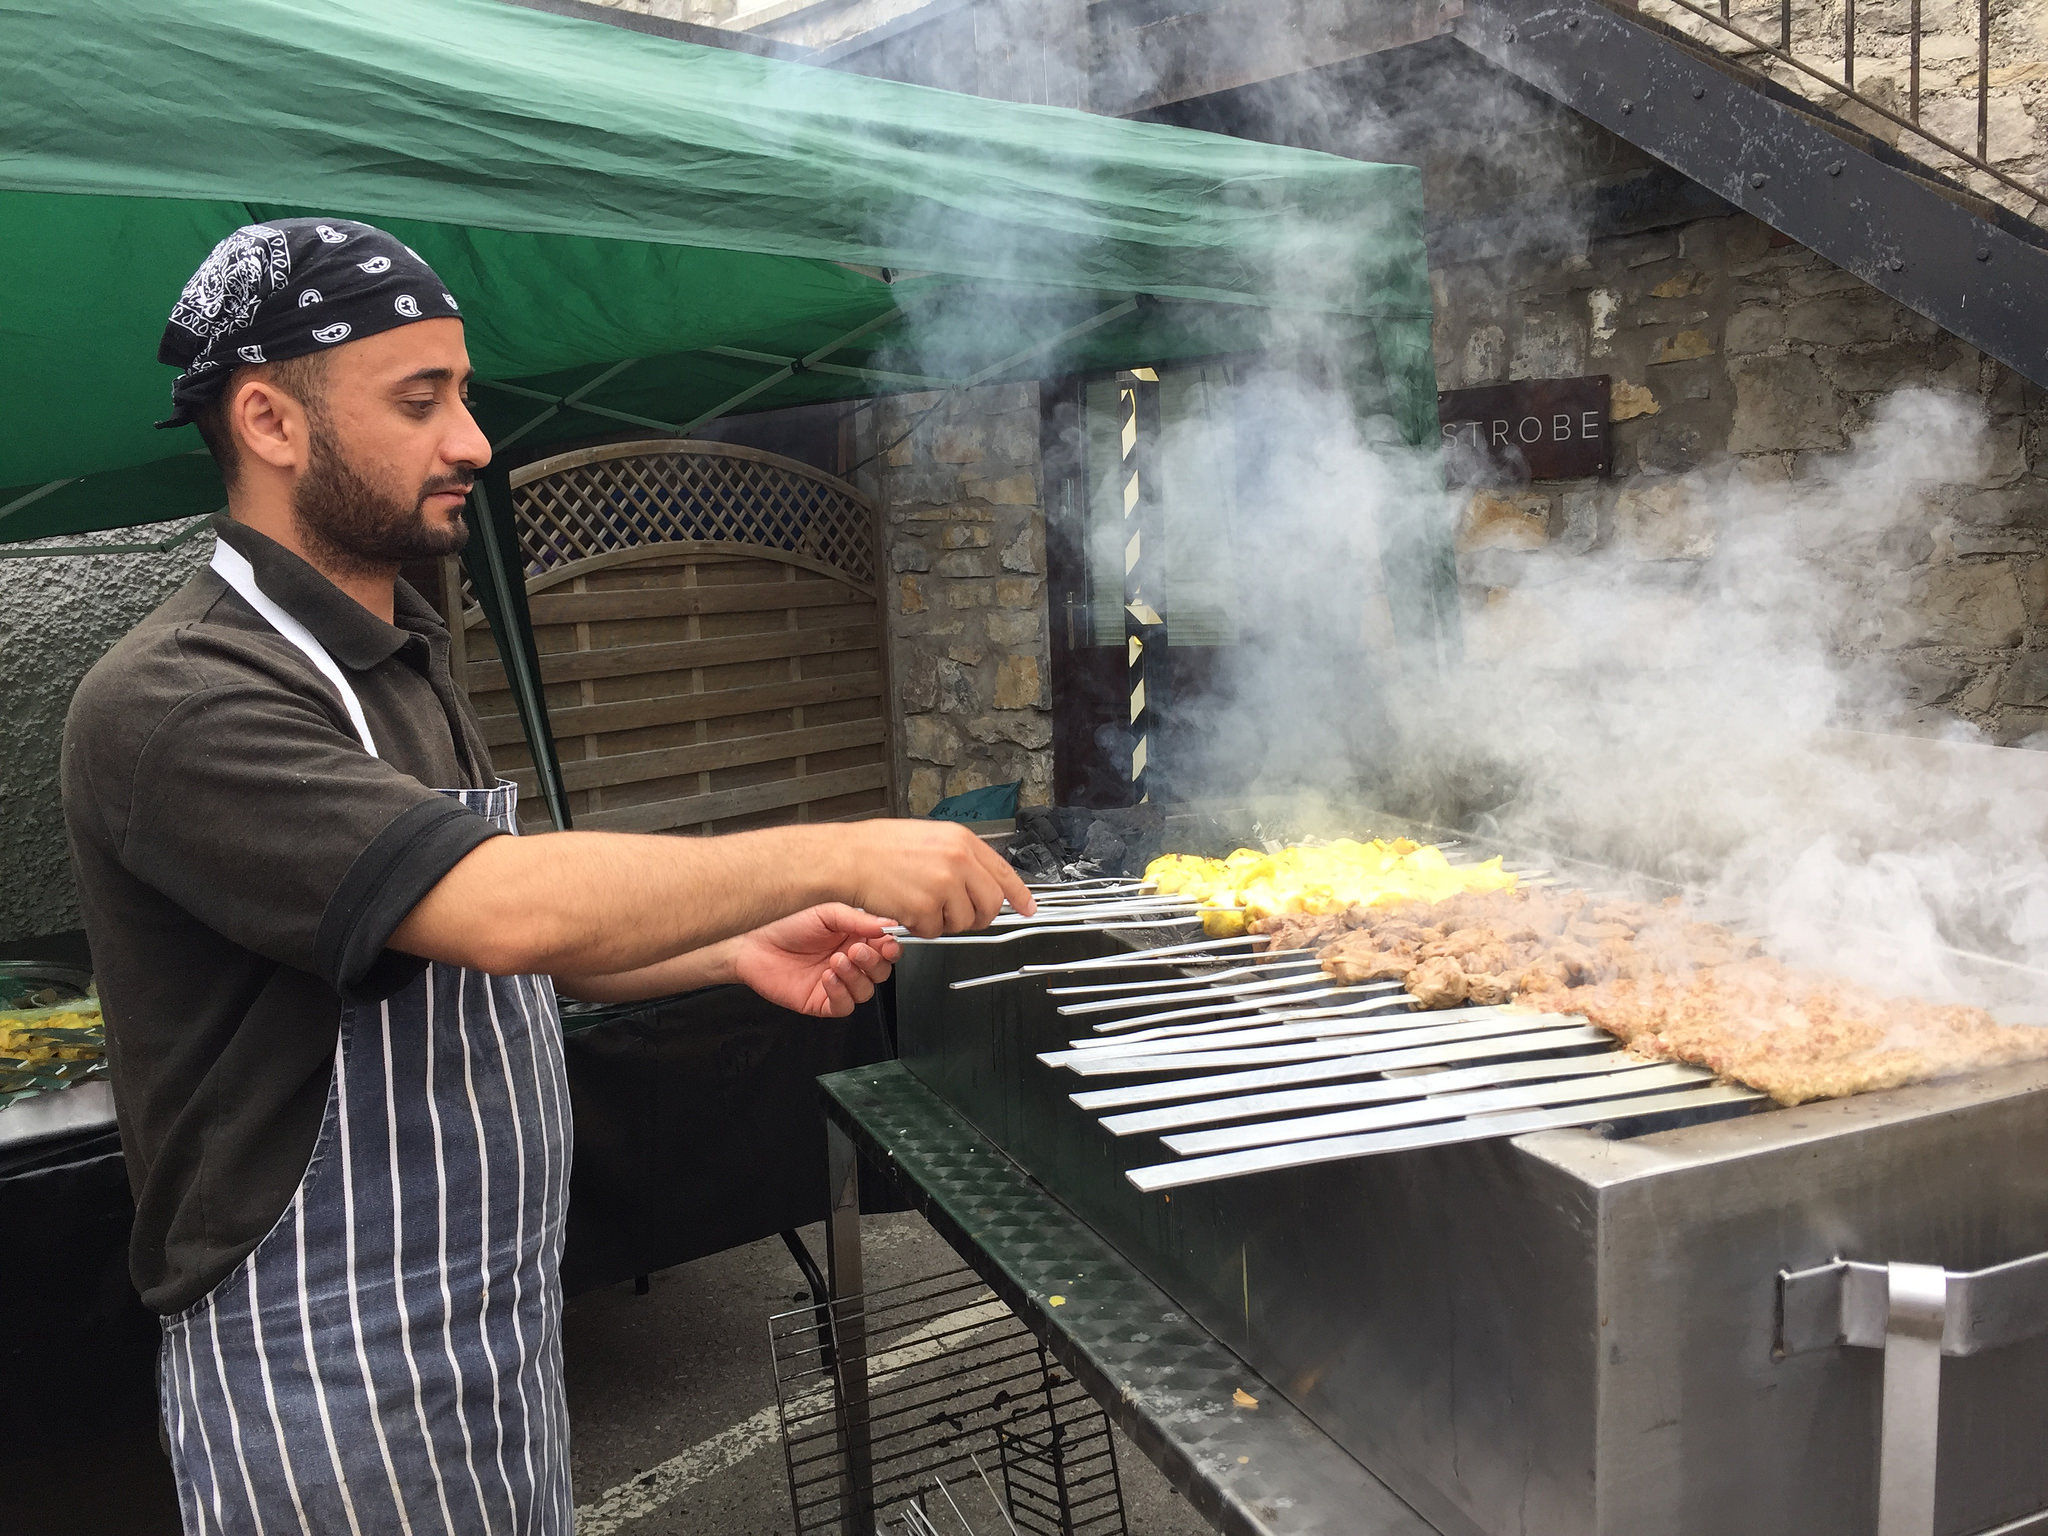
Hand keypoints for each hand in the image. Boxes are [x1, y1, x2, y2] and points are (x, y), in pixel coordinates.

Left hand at [729, 903, 902, 1017]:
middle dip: (874, 962)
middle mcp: (849, 961)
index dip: (891, 948)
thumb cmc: (785, 924)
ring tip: (836, 961)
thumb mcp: (826, 912)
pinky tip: (828, 977)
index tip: (888, 943)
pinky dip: (841, 993)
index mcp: (855, 937)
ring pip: (866, 991)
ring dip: (856, 977)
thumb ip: (859, 920)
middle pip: (881, 971)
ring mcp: (837, 983)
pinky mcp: (822, 1001)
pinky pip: (845, 1006)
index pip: (886, 947)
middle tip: (856, 950)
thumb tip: (888, 925)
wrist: (753, 944)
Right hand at [836, 820, 1035, 938]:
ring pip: (964, 922)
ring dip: (944, 922)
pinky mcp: (926, 908)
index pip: (1003, 871)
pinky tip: (905, 909)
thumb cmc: (879, 847)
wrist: (847, 857)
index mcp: (961, 840)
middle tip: (958, 916)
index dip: (1019, 894)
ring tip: (920, 903)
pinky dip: (920, 928)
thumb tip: (980, 881)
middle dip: (977, 917)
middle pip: (990, 904)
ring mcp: (944, 885)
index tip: (1027, 908)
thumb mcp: (929, 838)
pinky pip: (934, 932)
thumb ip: (959, 857)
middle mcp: (958, 860)